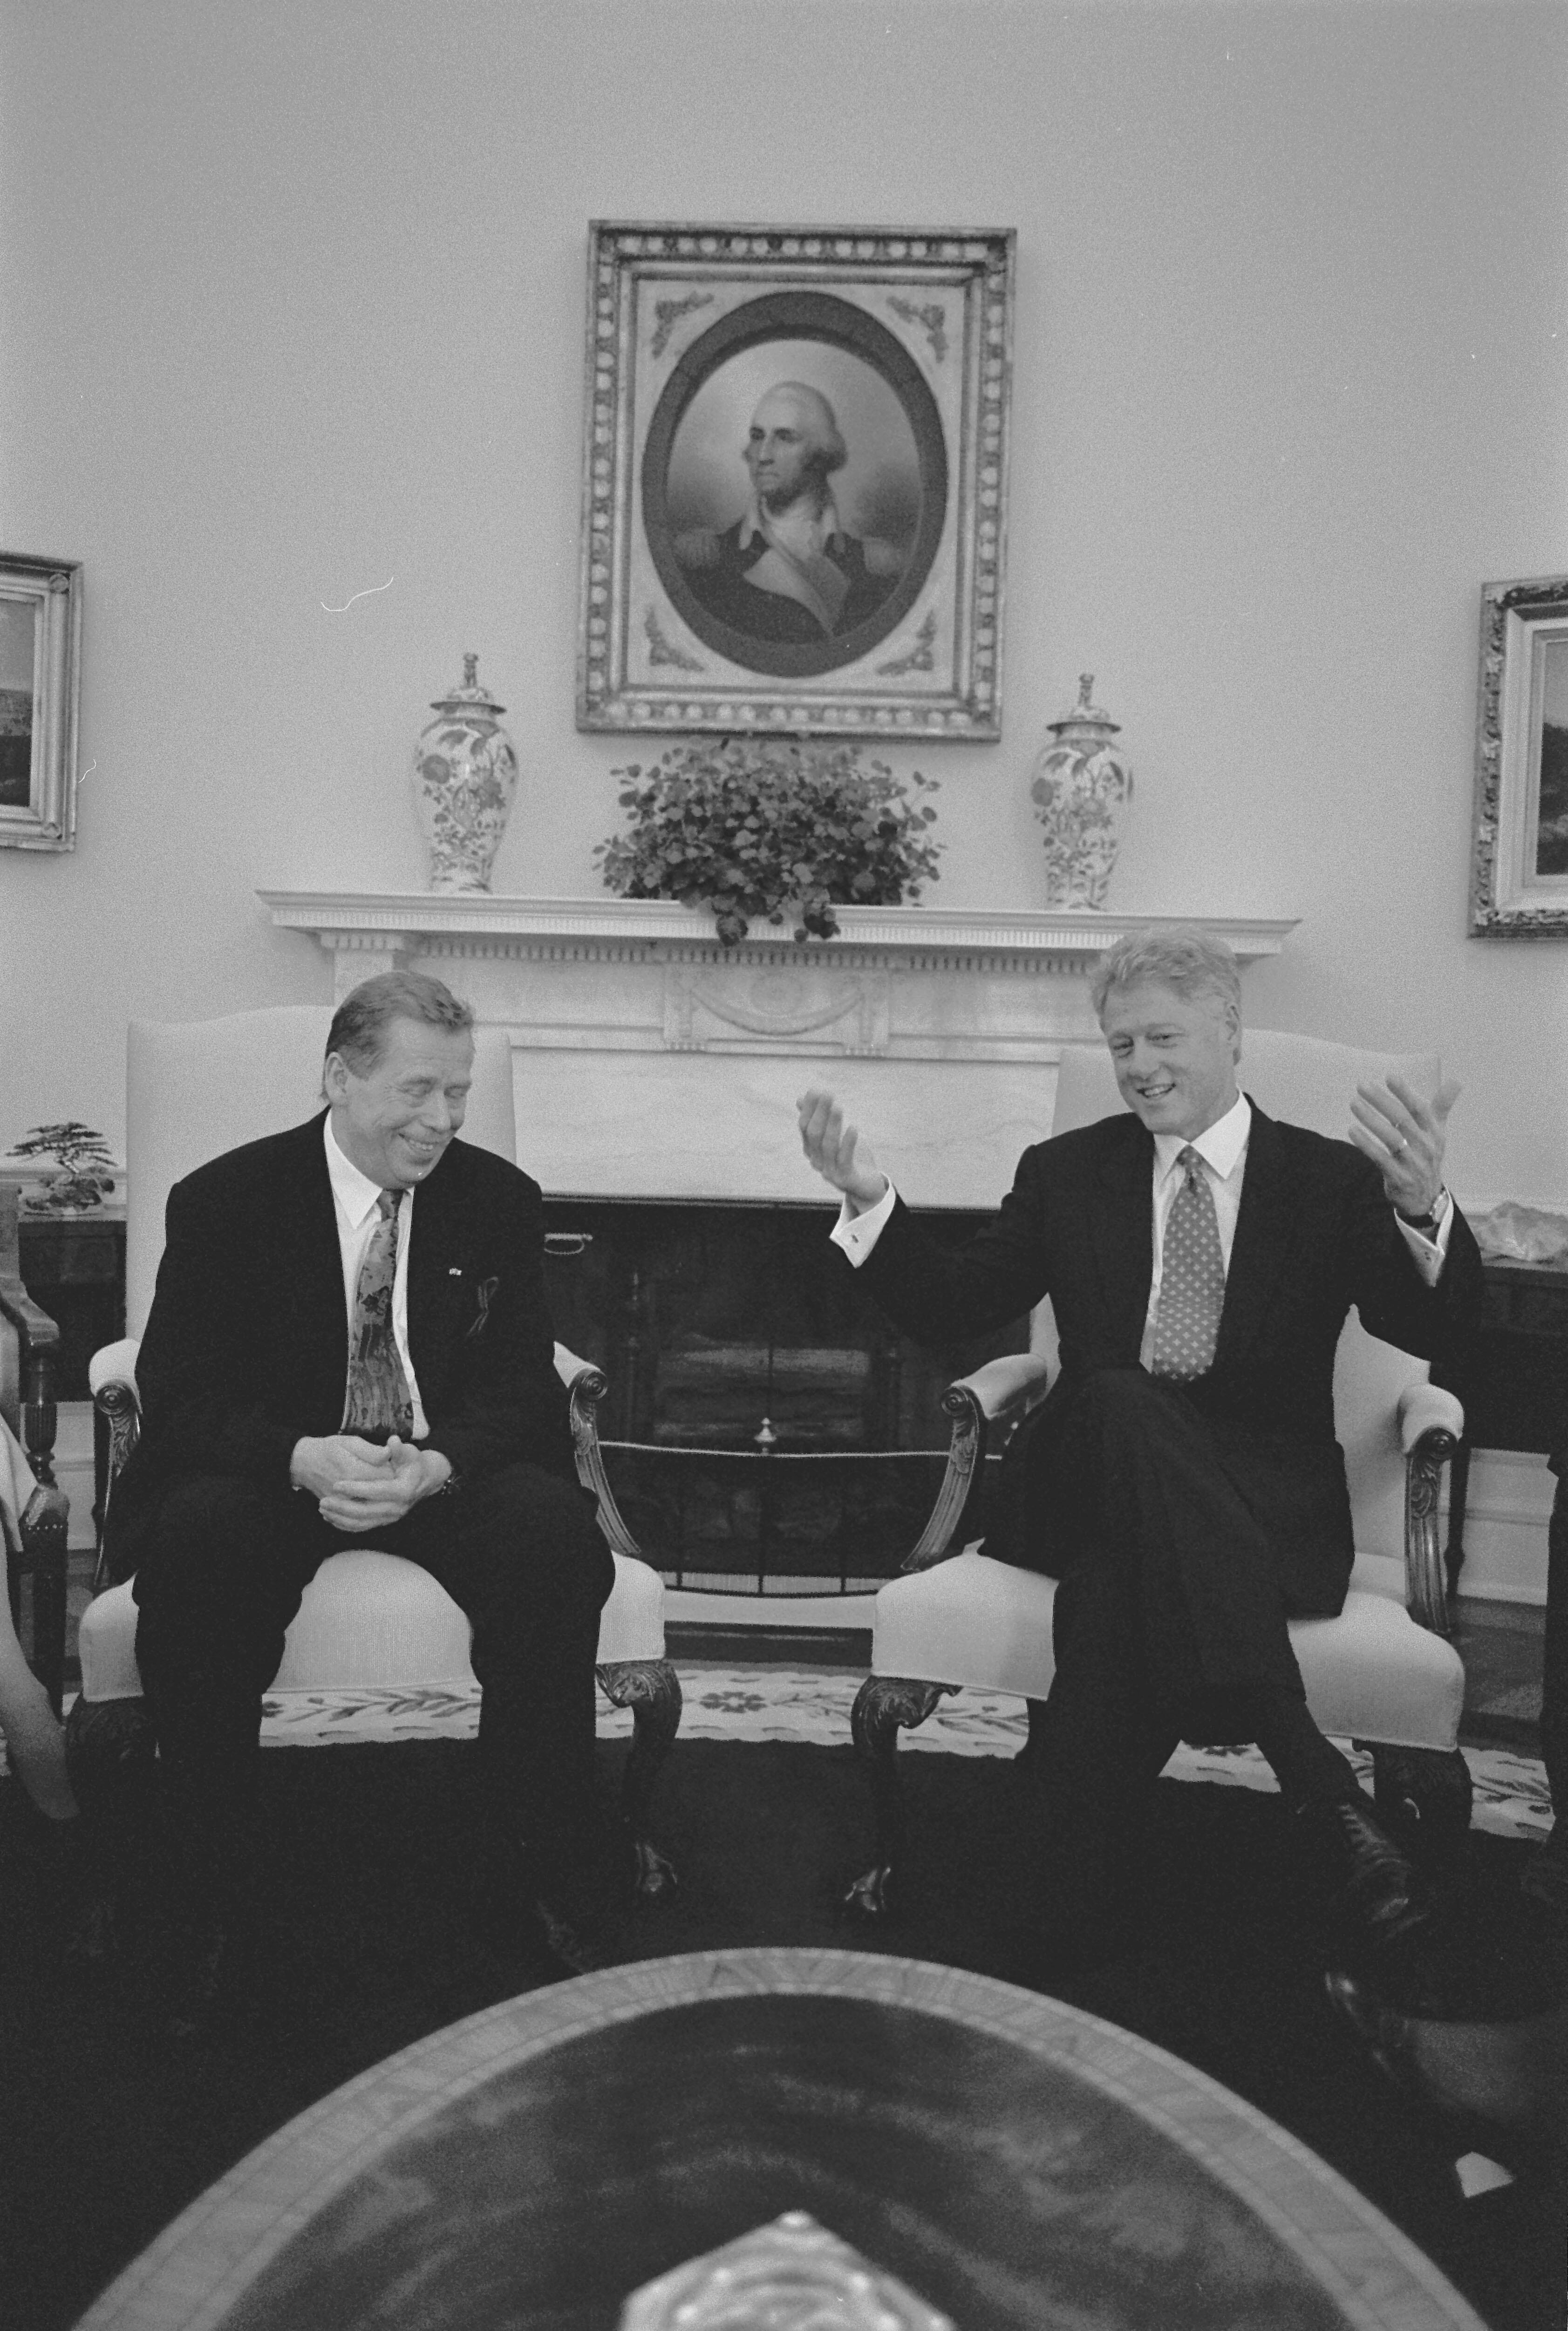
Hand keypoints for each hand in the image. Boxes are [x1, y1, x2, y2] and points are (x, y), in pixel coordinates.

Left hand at [295, 1437, 449, 1530]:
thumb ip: (399, 1448)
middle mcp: (397, 1508)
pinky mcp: (383, 1522)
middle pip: (366, 1512)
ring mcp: (390, 1518)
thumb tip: (392, 1441)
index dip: (356, 1488)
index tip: (336, 1484)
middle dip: (342, 1508)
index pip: (376, 1491)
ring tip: (323, 1509)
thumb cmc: (414, 1463)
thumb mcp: (409, 1452)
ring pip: (361, 1523)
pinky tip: (331, 1517)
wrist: (425, 1479)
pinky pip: (362, 1527)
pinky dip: (345, 1524)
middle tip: (323, 1501)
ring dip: (340, 1518)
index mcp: (403, 1490)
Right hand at [797, 1088, 889, 1213]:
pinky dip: (848, 1143)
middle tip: (828, 1094)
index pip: (805, 1126)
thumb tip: (800, 1098)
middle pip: (814, 1134)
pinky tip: (853, 1127)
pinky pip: (845, 1160)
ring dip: (833, 1125)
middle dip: (820, 1112)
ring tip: (838, 1107)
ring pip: (828, 1146)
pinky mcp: (845, 1179)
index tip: (815, 1090)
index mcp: (811, 1150)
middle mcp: (816, 1160)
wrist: (866, 1185)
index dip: (809, 1108)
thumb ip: (820, 1118)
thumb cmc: (851, 1156)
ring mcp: (829, 1171)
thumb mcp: (835, 1135)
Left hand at [1348, 1073, 1458, 1220]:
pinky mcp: (1399, 1178)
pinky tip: (1352, 1130)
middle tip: (1362, 1086)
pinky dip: (1366, 1144)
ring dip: (1371, 1119)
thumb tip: (1456, 1082)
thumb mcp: (1437, 1133)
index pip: (1421, 1109)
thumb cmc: (1427, 1157)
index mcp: (1435, 1133)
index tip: (1390, 1076)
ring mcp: (1413, 1164)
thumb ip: (1442, 1106)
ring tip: (1354, 1103)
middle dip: (1382, 1101)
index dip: (1406, 1092)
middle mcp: (1426, 1147)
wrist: (1425, 1198)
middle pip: (1403, 1120)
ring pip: (1391, 1138)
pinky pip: (1381, 1159)